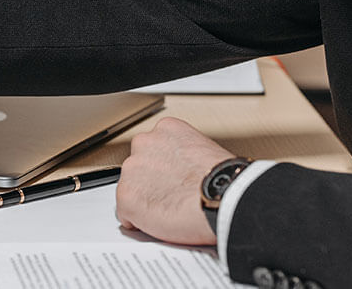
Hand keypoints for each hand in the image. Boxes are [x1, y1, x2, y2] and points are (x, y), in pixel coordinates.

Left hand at [115, 117, 233, 244]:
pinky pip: (126, 214)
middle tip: (172, 195)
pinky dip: (139, 221)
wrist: (225, 200)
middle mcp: (143, 144)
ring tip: (171, 209)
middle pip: (139, 167)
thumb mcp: (205, 150)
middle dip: (151, 182)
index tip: (173, 178)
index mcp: (166, 129)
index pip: (153, 149)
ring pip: (131, 189)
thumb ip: (184, 155)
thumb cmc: (225, 182)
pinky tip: (161, 221)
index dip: (164, 169)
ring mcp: (131, 170)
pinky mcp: (126, 197)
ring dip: (145, 200)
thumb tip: (182, 169)